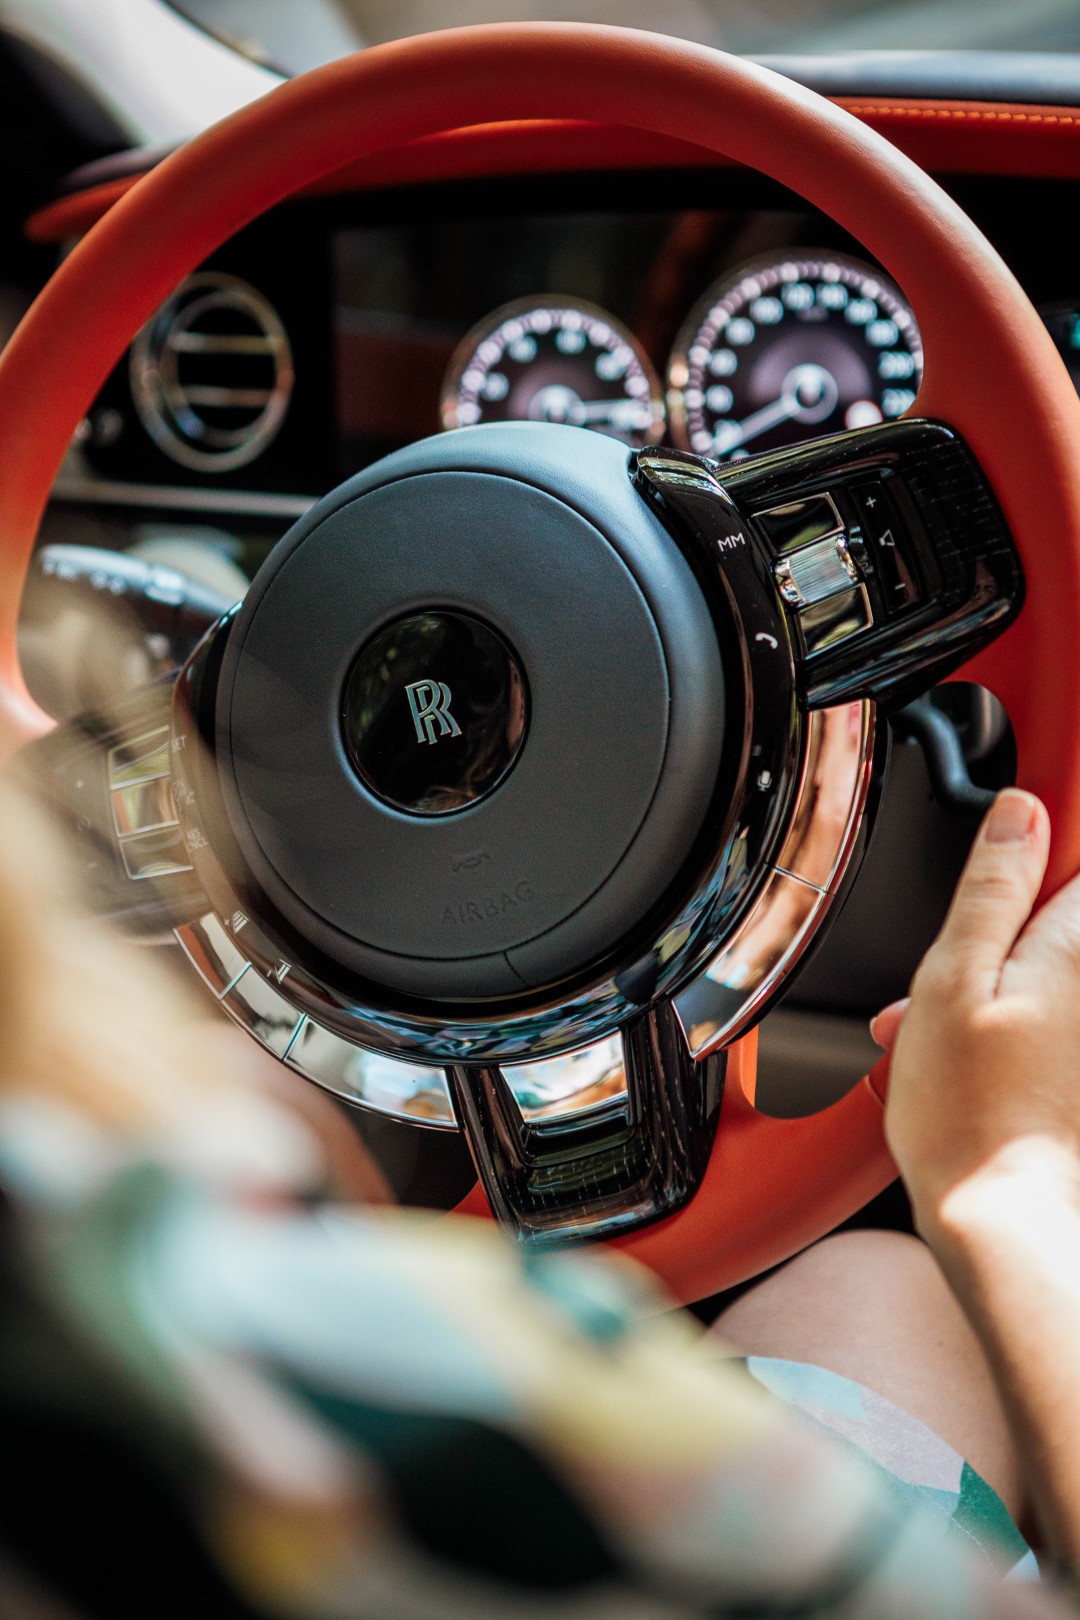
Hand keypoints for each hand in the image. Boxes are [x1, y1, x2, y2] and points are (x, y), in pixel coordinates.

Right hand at [874, 788, 1079, 1239]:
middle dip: (1001, 923)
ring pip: (1046, 963)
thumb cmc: (967, 1112)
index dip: (1039, 843)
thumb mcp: (952, 977)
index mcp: (1076, 944)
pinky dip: (1007, 1016)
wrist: (1000, 1214)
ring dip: (995, 973)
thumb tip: (1020, 812)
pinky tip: (961, 1050)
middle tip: (957, 961)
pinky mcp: (1076, 1059)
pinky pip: (1046, 1007)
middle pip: (1059, 909)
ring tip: (938, 1019)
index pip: (1077, 851)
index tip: (999, 874)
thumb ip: (991, 887)